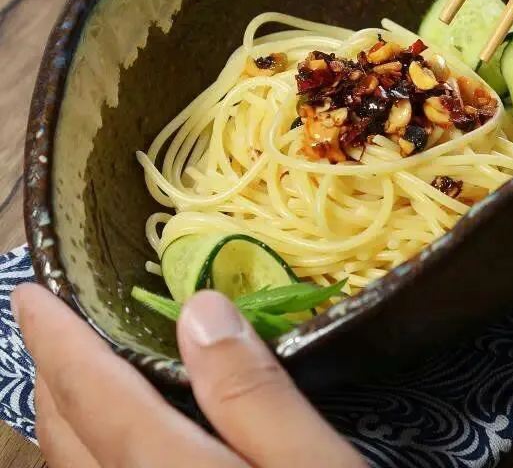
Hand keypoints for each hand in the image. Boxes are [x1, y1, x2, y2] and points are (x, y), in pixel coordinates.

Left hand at [13, 284, 365, 467]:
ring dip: (61, 420)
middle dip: (50, 376)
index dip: (57, 341)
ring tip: (64, 378)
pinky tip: (105, 452)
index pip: (96, 396)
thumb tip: (200, 312)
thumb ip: (255, 395)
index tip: (27, 292)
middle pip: (70, 439)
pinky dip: (85, 461)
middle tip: (44, 324)